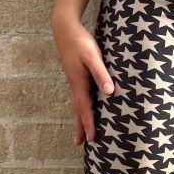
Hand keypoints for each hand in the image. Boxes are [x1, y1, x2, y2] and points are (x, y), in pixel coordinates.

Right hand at [51, 10, 114, 144]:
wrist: (65, 28)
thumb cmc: (80, 41)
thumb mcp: (92, 56)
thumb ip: (101, 73)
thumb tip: (109, 92)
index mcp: (78, 83)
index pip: (84, 109)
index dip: (89, 124)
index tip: (91, 139)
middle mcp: (74, 85)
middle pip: (77, 111)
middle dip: (80, 127)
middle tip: (80, 144)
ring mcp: (73, 81)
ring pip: (76, 105)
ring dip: (78, 119)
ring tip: (79, 132)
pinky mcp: (75, 76)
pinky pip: (78, 97)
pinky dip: (79, 108)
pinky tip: (82, 109)